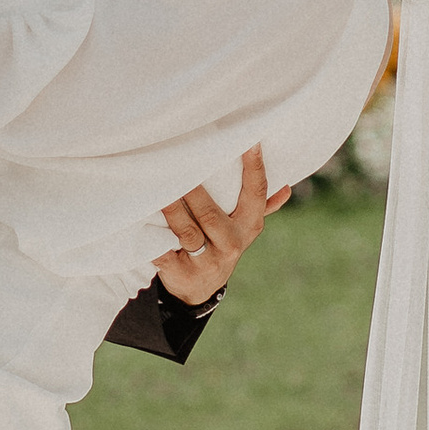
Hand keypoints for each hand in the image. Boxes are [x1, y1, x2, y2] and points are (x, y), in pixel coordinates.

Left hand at [149, 144, 287, 307]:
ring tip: (158, 188)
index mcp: (248, 226)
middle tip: (179, 163)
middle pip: (210, 213)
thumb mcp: (243, 229)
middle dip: (193, 191)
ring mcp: (206, 261)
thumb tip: (287, 187)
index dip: (254, 167)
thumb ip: (262, 206)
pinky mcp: (180, 272)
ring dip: (171, 210)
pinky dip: (151, 236)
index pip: (256, 194)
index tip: (251, 141)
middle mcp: (231, 243)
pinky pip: (163, 252)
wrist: (200, 289)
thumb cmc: (220, 243)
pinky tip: (141, 218)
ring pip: (186, 231)